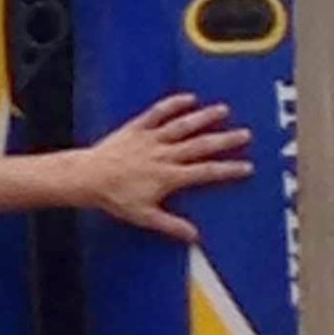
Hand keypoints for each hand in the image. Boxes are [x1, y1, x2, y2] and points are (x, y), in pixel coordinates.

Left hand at [82, 95, 251, 243]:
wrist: (87, 178)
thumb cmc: (114, 197)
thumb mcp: (144, 216)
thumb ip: (170, 225)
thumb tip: (192, 236)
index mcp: (169, 176)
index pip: (206, 172)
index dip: (227, 170)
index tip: (246, 167)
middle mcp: (164, 155)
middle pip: (201, 146)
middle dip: (225, 140)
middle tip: (244, 135)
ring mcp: (151, 139)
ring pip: (183, 126)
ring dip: (204, 117)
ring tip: (223, 110)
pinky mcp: (137, 128)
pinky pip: (158, 113)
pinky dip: (173, 104)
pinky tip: (188, 98)